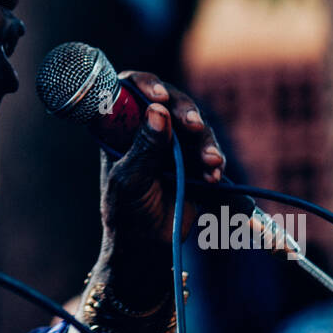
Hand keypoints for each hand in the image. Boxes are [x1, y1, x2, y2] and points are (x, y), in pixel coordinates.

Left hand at [97, 71, 223, 294]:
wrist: (148, 248)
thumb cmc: (126, 212)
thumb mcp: (130, 179)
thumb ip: (145, 147)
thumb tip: (158, 111)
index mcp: (119, 128)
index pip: (128, 91)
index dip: (143, 84)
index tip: (158, 96)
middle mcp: (145, 129)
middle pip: (169, 101)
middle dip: (185, 111)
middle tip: (193, 126)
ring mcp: (171, 144)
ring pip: (194, 126)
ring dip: (205, 141)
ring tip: (210, 164)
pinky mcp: (192, 161)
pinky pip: (208, 150)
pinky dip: (213, 159)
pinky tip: (213, 174)